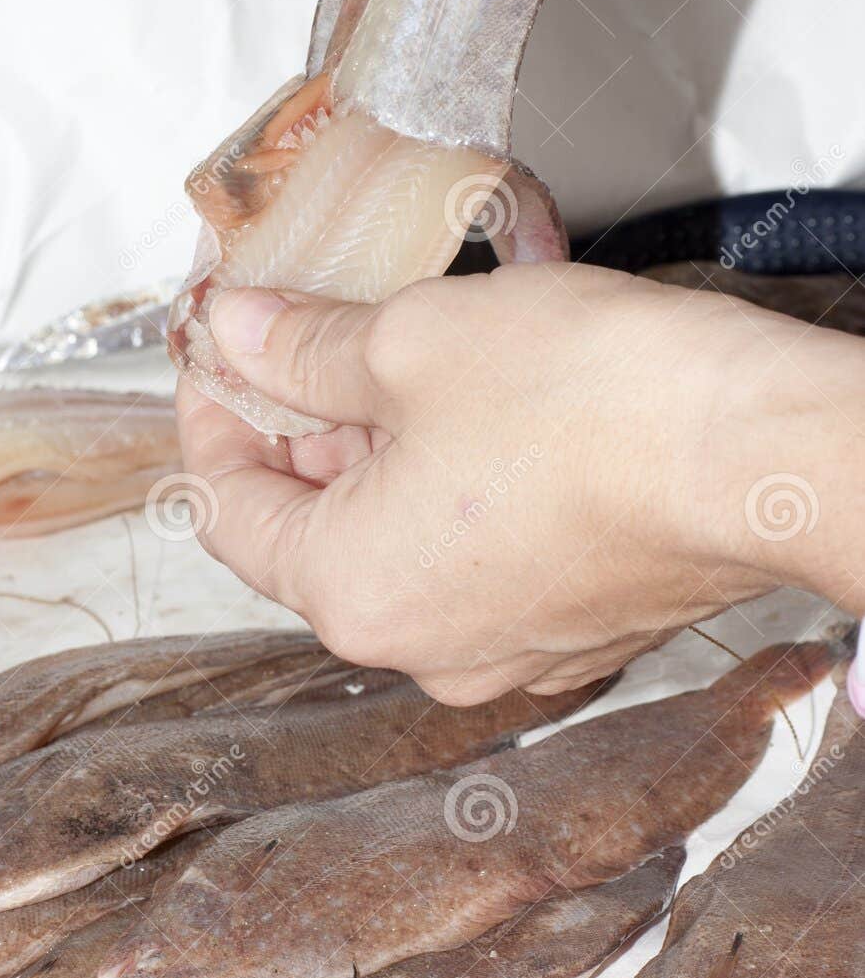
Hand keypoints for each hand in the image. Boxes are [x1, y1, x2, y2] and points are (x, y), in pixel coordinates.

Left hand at [177, 264, 864, 702]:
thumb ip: (301, 345)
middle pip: (314, 529)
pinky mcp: (577, 623)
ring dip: (383, 449)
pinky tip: (483, 406)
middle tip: (311, 332)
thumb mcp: (410, 340)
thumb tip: (238, 333)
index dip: (211, 411)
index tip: (223, 348)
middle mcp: (423, 645)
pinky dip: (458, 484)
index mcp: (352, 593)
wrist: (765, 453)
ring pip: (400, 538)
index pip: (225, 507)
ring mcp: (507, 646)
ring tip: (404, 352)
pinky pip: (479, 553)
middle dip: (303, 424)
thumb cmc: (602, 408)